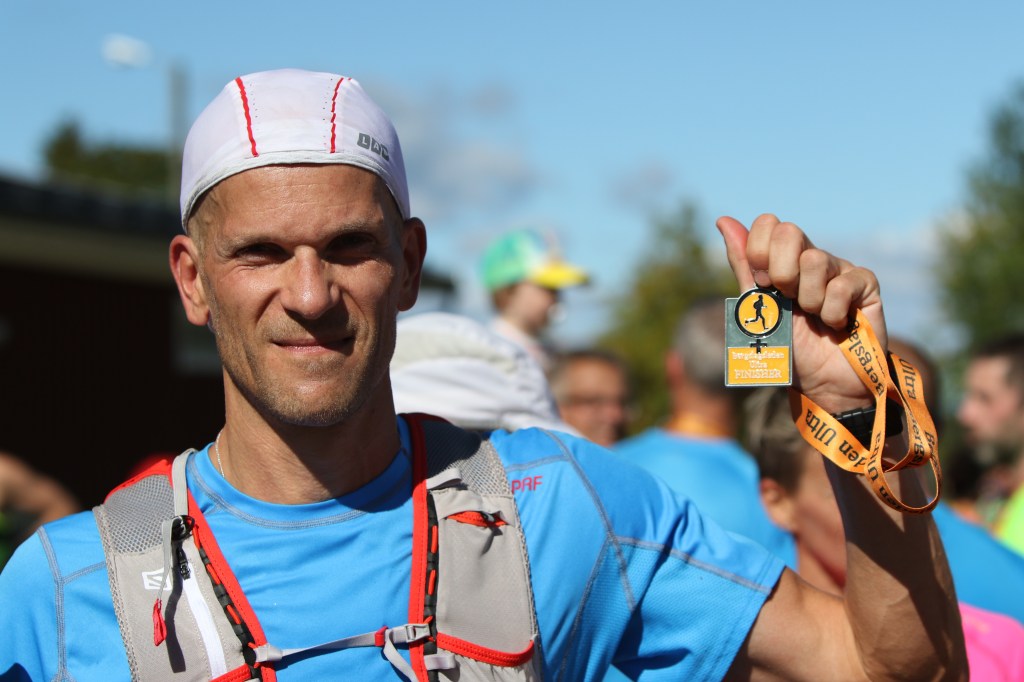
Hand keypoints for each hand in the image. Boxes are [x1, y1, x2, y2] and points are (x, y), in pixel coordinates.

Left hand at [717, 214, 886, 412]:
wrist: (822, 383)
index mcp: (783, 259)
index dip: (758, 253)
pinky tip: (836, 325)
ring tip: (814, 317)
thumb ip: (743, 265)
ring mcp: (840, 268)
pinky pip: (840, 286)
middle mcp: (812, 257)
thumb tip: (723, 220)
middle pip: (790, 231)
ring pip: (815, 261)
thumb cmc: (789, 346)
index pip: (768, 223)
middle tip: (787, 299)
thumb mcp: (757, 307)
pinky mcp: (865, 283)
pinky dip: (831, 314)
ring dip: (807, 300)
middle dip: (780, 272)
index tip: (763, 285)